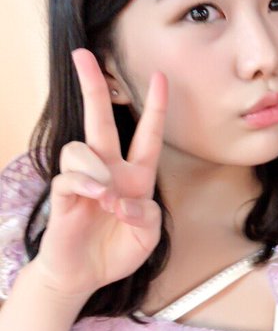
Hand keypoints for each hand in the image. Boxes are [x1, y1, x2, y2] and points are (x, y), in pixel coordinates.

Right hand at [31, 48, 167, 298]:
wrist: (85, 275)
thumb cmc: (118, 250)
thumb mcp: (148, 234)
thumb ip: (146, 214)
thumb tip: (119, 197)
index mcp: (137, 175)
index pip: (148, 133)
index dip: (155, 106)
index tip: (161, 76)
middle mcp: (109, 170)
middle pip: (99, 119)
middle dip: (92, 86)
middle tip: (82, 55)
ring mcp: (84, 180)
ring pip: (82, 148)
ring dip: (97, 169)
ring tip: (105, 198)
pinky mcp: (63, 194)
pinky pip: (69, 175)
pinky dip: (85, 185)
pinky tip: (95, 199)